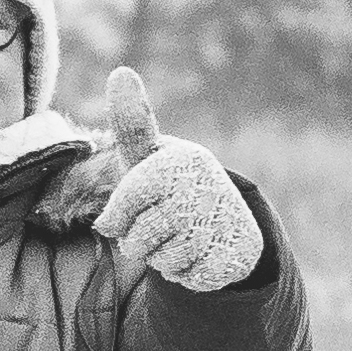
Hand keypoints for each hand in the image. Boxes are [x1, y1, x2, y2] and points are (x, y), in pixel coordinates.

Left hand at [97, 66, 263, 289]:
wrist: (227, 216)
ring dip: (163, 259)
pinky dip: (187, 273)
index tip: (124, 214)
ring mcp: (222, 222)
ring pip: (165, 262)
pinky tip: (198, 253)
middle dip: (139, 243)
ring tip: (177, 237)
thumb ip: (132, 122)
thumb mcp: (148, 156)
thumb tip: (121, 71)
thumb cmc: (171, 184)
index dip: (116, 220)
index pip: (121, 210)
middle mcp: (201, 188)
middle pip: (140, 242)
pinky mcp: (235, 254)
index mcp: (175, 162)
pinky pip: (190, 278)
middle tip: (157, 227)